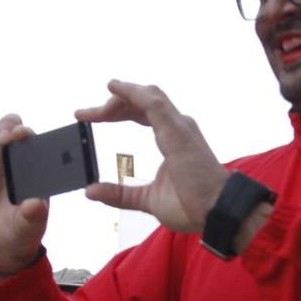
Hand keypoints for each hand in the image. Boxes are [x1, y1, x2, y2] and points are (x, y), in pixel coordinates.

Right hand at [0, 114, 48, 283]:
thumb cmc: (20, 232)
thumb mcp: (30, 226)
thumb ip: (34, 214)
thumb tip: (36, 203)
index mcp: (32, 166)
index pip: (31, 139)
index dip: (25, 132)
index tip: (20, 136)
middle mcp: (12, 158)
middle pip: (9, 125)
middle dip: (6, 125)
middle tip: (3, 139)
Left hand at [77, 81, 229, 233]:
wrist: (216, 212)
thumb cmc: (192, 205)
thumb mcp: (146, 199)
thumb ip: (120, 193)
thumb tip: (92, 191)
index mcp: (172, 138)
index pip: (142, 113)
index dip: (117, 111)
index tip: (90, 117)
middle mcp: (177, 126)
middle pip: (141, 102)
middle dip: (112, 104)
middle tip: (83, 114)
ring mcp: (178, 126)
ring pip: (147, 96)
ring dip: (119, 96)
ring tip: (94, 109)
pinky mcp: (177, 131)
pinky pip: (153, 103)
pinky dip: (133, 92)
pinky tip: (114, 88)